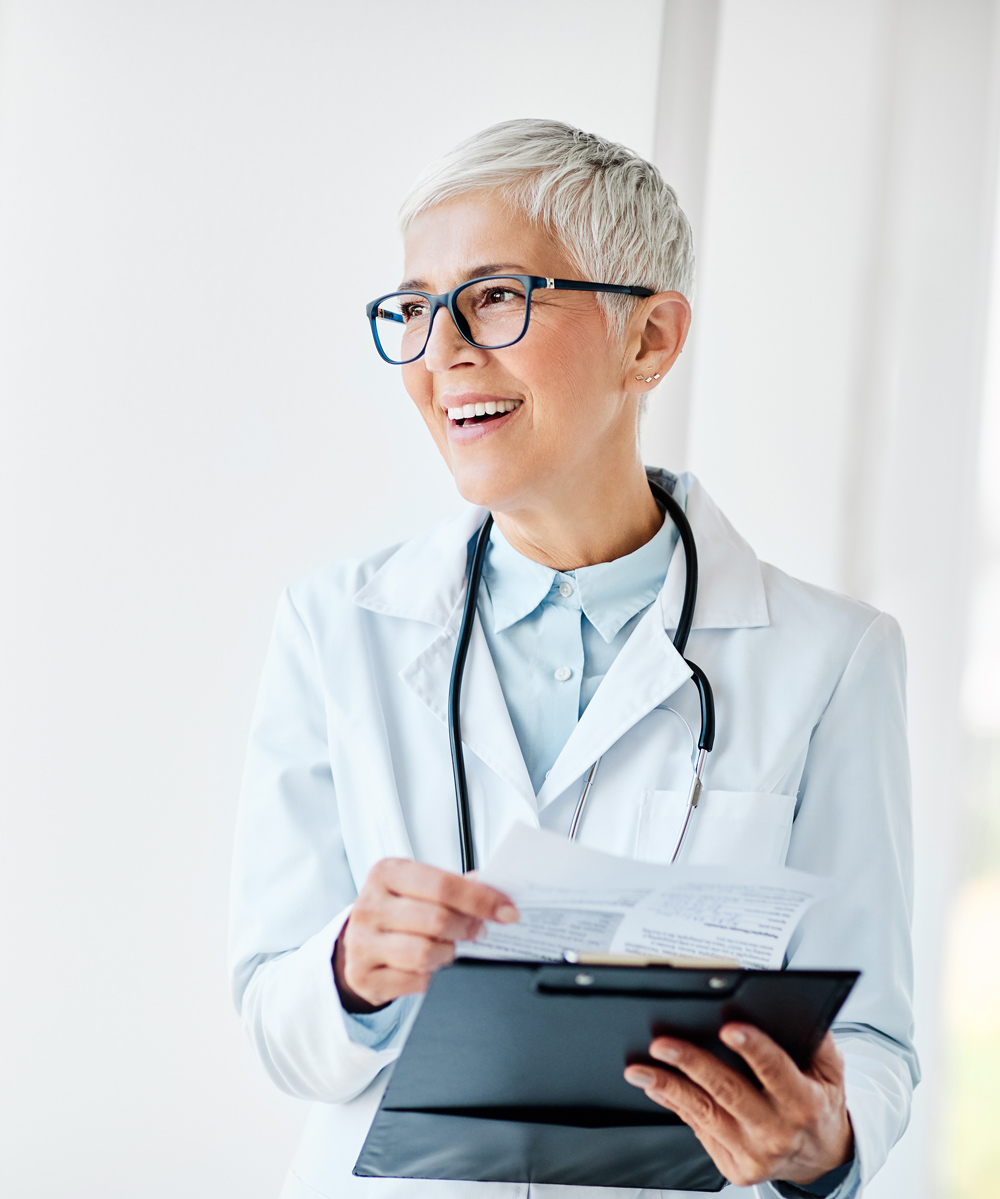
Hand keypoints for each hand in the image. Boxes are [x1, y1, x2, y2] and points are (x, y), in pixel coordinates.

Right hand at [333, 858, 517, 1010]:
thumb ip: (453, 887)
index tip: (505, 910)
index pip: (442, 884)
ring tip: (449, 947)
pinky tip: (428, 966)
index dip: (480, 899)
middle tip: (479, 931)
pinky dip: (431, 976)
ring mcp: (363, 943)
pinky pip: (414, 981)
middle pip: (436, 919)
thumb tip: (493, 887)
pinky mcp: (363, 976)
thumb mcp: (417, 888)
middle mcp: (370, 906)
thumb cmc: (395, 911)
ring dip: (448, 953)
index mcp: (387, 874)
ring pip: (425, 953)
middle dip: (467, 928)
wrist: (358, 944)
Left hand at [624, 1025, 852, 1187]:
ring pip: (704, 1114)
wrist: (822, 1159)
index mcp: (804, 1103)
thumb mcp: (830, 1071)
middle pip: (728, 1092)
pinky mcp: (735, 1167)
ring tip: (639, 1069)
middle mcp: (778, 1131)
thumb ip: (817, 1039)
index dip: (753, 1048)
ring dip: (668, 1087)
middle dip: (691, 1064)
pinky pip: (698, 1130)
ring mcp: (754, 1153)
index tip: (728, 1028)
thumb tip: (794, 1003)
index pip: (776, 1071)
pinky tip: (656, 1087)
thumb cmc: (819, 1104)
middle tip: (662, 1044)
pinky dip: (675, 1105)